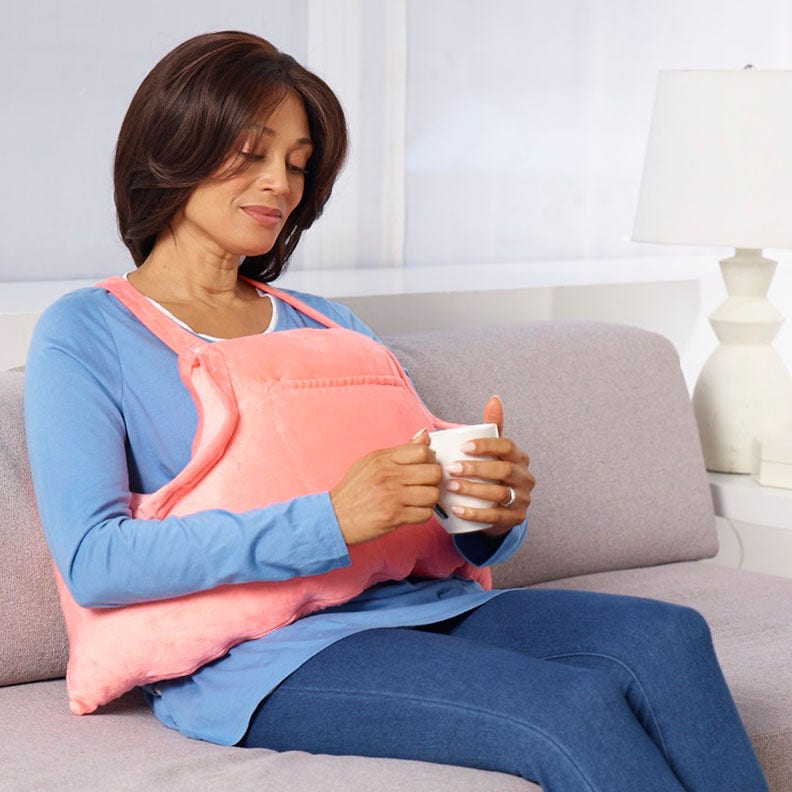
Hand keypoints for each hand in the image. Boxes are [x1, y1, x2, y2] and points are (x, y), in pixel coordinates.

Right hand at [329, 431, 441, 544]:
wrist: (334, 517)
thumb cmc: (353, 490)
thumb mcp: (371, 462)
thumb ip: (400, 450)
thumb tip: (424, 435)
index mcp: (383, 459)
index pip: (423, 452)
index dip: (430, 460)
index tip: (425, 467)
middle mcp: (388, 475)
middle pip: (433, 472)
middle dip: (433, 480)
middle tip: (424, 485)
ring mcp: (392, 496)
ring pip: (432, 494)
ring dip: (429, 500)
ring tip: (418, 500)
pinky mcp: (394, 516)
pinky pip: (425, 514)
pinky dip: (422, 515)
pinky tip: (411, 512)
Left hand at [444, 396, 533, 537]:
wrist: (501, 509)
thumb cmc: (493, 474)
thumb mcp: (494, 451)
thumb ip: (492, 427)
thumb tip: (494, 399)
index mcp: (519, 457)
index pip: (506, 447)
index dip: (485, 446)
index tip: (462, 446)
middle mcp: (525, 477)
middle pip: (502, 471)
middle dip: (475, 469)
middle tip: (451, 468)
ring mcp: (522, 499)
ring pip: (499, 494)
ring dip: (472, 490)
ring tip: (450, 486)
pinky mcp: (515, 519)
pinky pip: (495, 517)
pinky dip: (475, 513)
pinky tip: (457, 509)